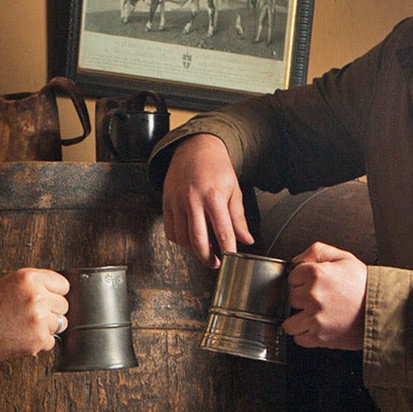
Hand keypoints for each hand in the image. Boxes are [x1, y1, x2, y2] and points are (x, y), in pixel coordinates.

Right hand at [0, 268, 69, 362]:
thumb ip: (34, 285)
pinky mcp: (39, 338)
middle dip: (51, 311)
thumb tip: (57, 292)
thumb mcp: (9, 284)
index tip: (48, 298)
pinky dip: (40, 341)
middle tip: (32, 315)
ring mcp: (39, 318)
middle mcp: (37, 296)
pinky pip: (51, 340)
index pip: (62, 285)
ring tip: (26, 325)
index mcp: (29, 278)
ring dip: (47, 327)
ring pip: (60, 323)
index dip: (55, 293)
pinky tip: (23, 336)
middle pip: (63, 305)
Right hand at [161, 133, 251, 267]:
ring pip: (182, 239)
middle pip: (198, 241)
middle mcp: (193, 200)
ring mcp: (177, 202)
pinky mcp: (166, 203)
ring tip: (204, 252)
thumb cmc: (216, 167)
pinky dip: (180, 241)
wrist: (195, 148)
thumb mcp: (233, 189)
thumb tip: (246, 240)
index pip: (223, 232)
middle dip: (208, 258)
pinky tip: (189, 240)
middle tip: (215, 263)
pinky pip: (170, 231)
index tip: (232, 258)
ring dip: (194, 251)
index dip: (228, 250)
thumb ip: (238, 217)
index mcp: (213, 196)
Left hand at [283, 242, 367, 349]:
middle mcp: (313, 295)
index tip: (314, 284)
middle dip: (303, 299)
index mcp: (317, 274)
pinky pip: (299, 338)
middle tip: (321, 299)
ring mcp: (315, 317)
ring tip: (316, 315)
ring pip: (290, 322)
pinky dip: (306, 335)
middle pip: (292, 298)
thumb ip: (317, 252)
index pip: (293, 277)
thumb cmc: (366, 286)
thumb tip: (297, 260)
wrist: (385, 310)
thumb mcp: (345, 258)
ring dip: (300, 320)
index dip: (304, 280)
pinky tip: (318, 327)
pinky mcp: (319, 336)